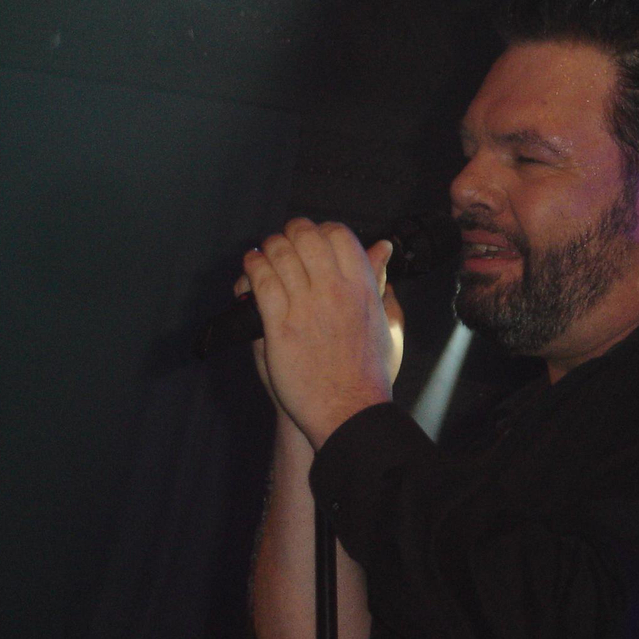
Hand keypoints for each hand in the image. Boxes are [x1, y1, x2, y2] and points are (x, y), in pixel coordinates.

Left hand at [237, 218, 404, 447]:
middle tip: (286, 241)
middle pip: (306, 237)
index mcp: (363, 287)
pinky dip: (252, 267)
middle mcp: (334, 290)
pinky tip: (252, 267)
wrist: (349, 409)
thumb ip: (380, 281)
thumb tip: (382, 249)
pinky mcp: (279, 326)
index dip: (322, 230)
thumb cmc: (370, 371)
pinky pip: (261, 282)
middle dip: (292, 232)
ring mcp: (305, 306)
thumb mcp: (387, 321)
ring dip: (268, 248)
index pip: (339, 235)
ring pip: (279, 254)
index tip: (315, 239)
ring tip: (265, 254)